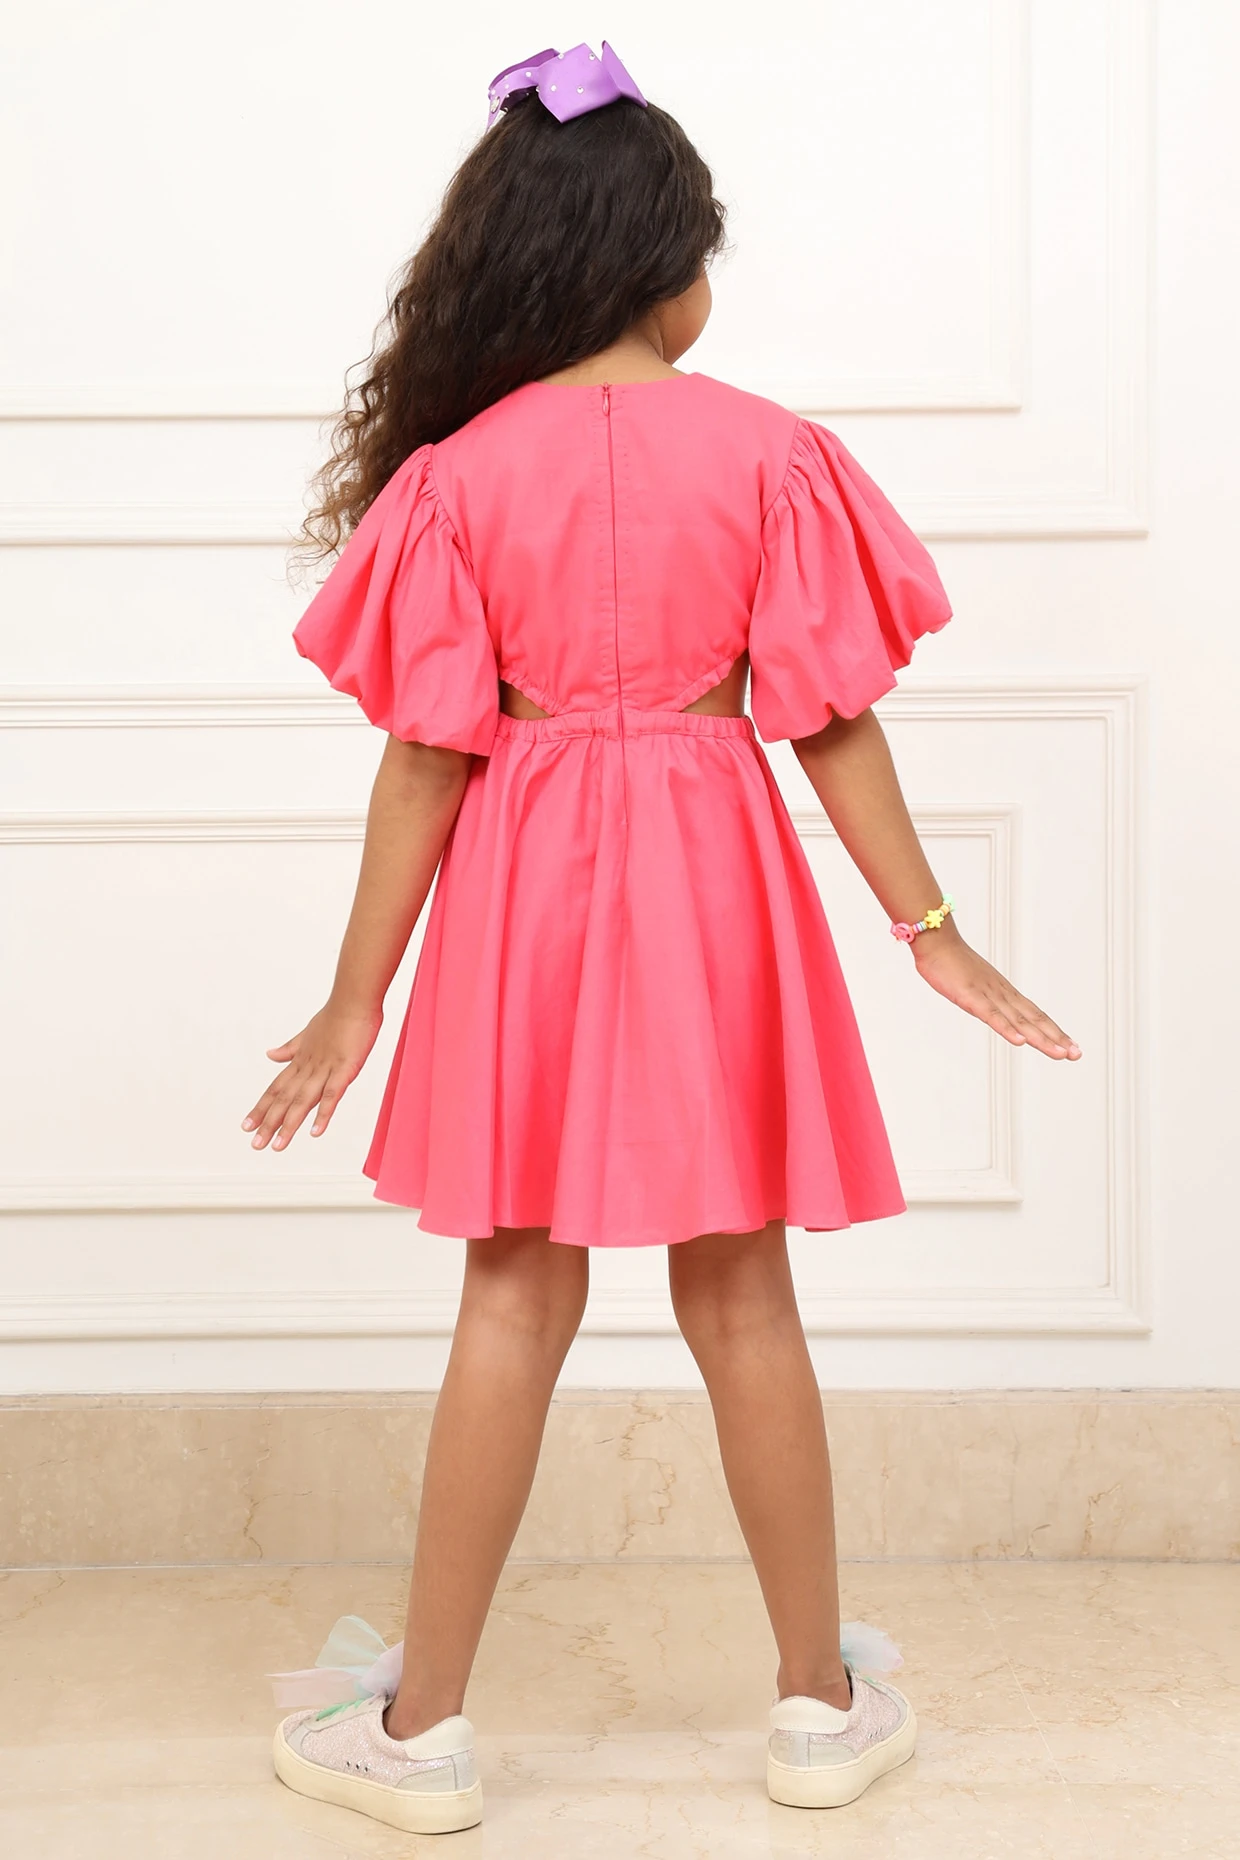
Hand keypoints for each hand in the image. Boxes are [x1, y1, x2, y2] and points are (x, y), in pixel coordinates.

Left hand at [242, 1002, 382, 1149]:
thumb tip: (269, 1055)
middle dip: (269, 1123)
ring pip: (303, 1101)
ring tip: (277, 1145)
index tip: (247, 1125)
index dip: (261, 1108)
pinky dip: (323, 1114)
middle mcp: (308, 1068)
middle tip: (255, 1144)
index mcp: (300, 1061)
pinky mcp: (344, 1069)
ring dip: (289, 1125)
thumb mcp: (307, 1034)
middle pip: (284, 1100)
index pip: (276, 1089)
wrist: (353, 999)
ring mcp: (325, 1069)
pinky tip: (315, 1132)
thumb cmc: (336, 1015)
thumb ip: (289, 1048)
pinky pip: (332, 1095)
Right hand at [912, 928, 1080, 1059]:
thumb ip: (986, 1000)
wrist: (937, 941)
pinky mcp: (971, 997)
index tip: (1070, 1046)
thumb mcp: (974, 985)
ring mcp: (988, 995)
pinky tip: (1020, 1041)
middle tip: (1076, 1054)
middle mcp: (1002, 994)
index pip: (1035, 1014)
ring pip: (1019, 1020)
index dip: (1054, 1031)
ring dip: (1041, 1038)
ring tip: (1059, 1053)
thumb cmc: (951, 962)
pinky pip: (991, 1016)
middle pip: (1034, 1019)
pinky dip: (1007, 1029)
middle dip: (1056, 1038)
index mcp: (1004, 992)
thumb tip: (995, 1010)